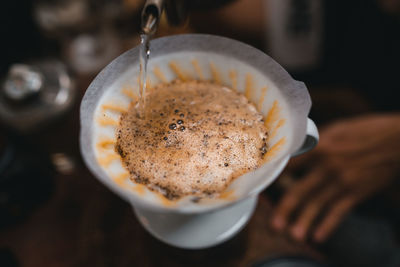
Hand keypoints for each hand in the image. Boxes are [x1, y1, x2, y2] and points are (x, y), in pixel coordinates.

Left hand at [270, 113, 399, 242]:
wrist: (396, 140)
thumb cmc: (365, 130)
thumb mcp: (336, 129)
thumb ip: (315, 142)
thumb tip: (296, 150)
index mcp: (320, 149)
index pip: (290, 166)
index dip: (276, 177)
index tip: (265, 187)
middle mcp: (328, 167)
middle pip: (300, 191)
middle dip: (286, 209)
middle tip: (274, 224)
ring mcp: (343, 182)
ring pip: (318, 205)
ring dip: (304, 222)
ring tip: (293, 237)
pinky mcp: (357, 192)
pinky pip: (339, 212)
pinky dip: (329, 225)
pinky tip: (318, 236)